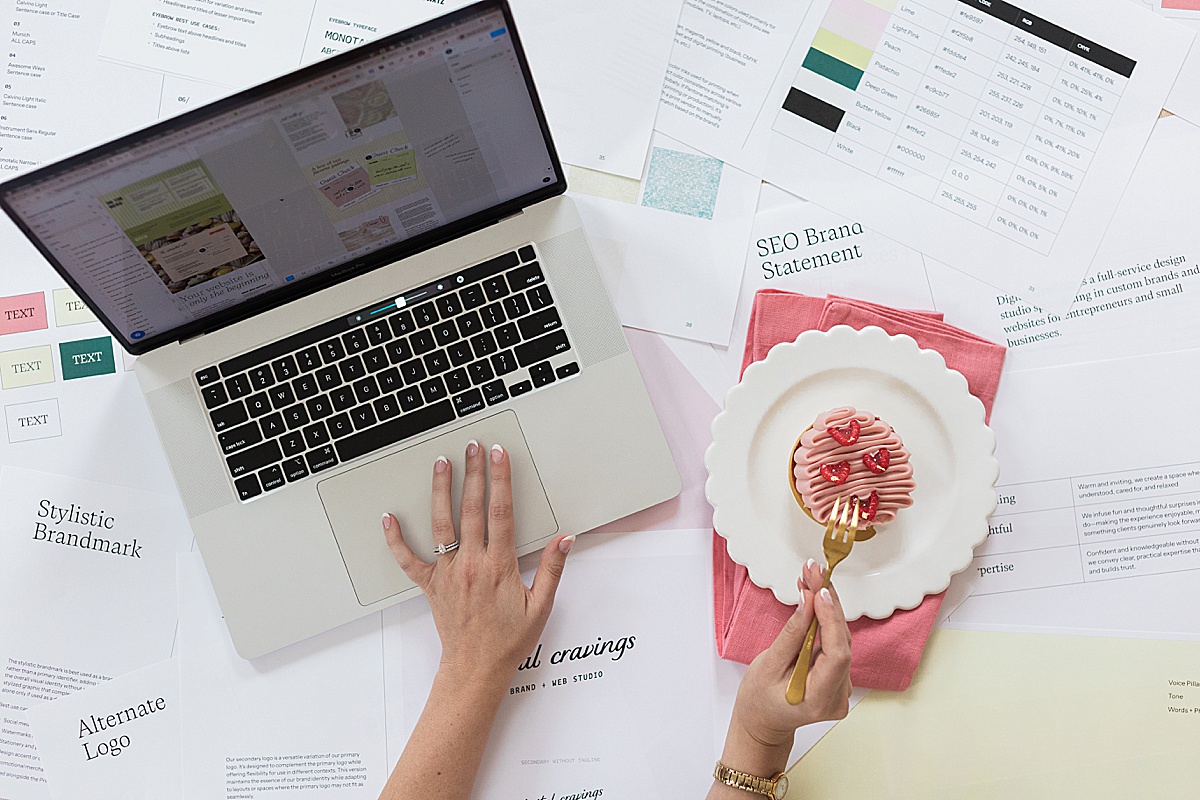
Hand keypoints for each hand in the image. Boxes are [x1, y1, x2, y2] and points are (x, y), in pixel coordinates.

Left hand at [382, 441, 573, 691]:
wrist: (476, 669)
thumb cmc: (509, 641)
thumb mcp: (541, 606)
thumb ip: (552, 569)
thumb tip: (565, 539)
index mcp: (499, 566)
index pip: (501, 513)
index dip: (500, 480)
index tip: (499, 455)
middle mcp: (471, 564)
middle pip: (471, 509)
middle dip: (473, 474)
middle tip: (473, 446)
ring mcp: (448, 573)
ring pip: (441, 525)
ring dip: (441, 491)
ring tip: (441, 463)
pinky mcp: (431, 586)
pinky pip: (408, 560)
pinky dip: (396, 539)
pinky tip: (389, 517)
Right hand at [721, 560, 851, 775]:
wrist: (763, 723)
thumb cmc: (760, 701)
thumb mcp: (768, 666)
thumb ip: (792, 635)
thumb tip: (807, 602)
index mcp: (820, 698)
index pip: (837, 654)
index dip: (831, 620)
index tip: (820, 593)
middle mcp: (838, 695)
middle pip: (842, 642)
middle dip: (828, 603)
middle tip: (813, 572)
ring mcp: (842, 687)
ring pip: (840, 639)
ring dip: (826, 608)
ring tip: (811, 578)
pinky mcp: (838, 676)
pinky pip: (835, 643)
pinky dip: (824, 621)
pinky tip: (814, 598)